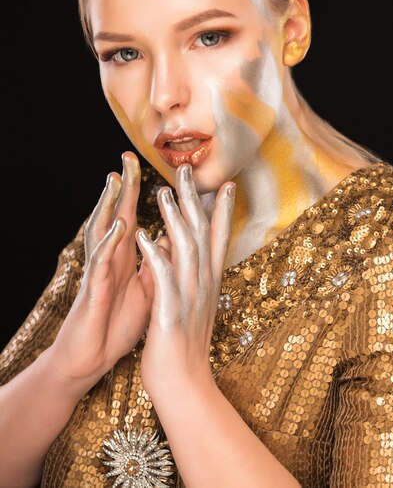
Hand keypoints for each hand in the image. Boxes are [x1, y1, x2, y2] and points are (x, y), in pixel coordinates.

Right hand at [48, 151, 156, 394]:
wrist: (95, 358)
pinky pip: (100, 262)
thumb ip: (158, 261)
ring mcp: (101, 271)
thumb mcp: (147, 288)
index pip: (133, 217)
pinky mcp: (93, 290)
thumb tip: (176, 237)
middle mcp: (112, 258)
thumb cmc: (119, 322)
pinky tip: (118, 225)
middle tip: (129, 157)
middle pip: (116, 215)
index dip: (141, 192)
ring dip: (110, 205)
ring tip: (118, 179)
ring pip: (102, 230)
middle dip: (123, 187)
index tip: (148, 168)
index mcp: (126, 257)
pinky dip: (109, 241)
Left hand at [136, 163, 235, 397]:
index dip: (222, 210)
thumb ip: (192, 277)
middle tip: (188, 171)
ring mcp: (190, 298)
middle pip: (202, 235)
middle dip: (195, 201)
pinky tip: (144, 237)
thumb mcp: (194, 306)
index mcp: (210, 283)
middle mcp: (204, 285)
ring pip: (185, 250)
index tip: (225, 184)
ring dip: (174, 220)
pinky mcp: (172, 314)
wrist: (186, 386)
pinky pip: (163, 280)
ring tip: (163, 194)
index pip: (219, 239)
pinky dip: (155, 257)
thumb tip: (180, 250)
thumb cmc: (186, 346)